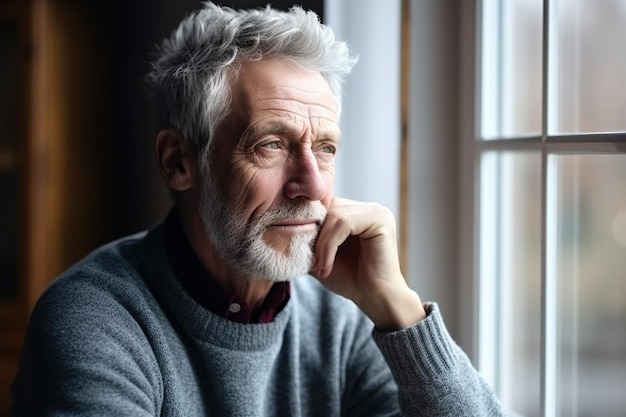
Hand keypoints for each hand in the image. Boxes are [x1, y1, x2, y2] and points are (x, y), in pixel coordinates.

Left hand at [310, 198, 425, 330]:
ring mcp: (376, 211)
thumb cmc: (350, 279)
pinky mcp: (380, 219)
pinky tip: (327, 266)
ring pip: (334, 215)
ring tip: (320, 268)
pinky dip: (329, 246)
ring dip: (321, 244)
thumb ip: (307, 239)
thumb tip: (280, 227)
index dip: (308, 227)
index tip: (300, 253)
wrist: (374, 299)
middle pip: (328, 208)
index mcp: (355, 212)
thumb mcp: (320, 255)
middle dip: (314, 236)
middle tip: (310, 264)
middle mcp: (368, 207)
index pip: (324, 206)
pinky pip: (343, 223)